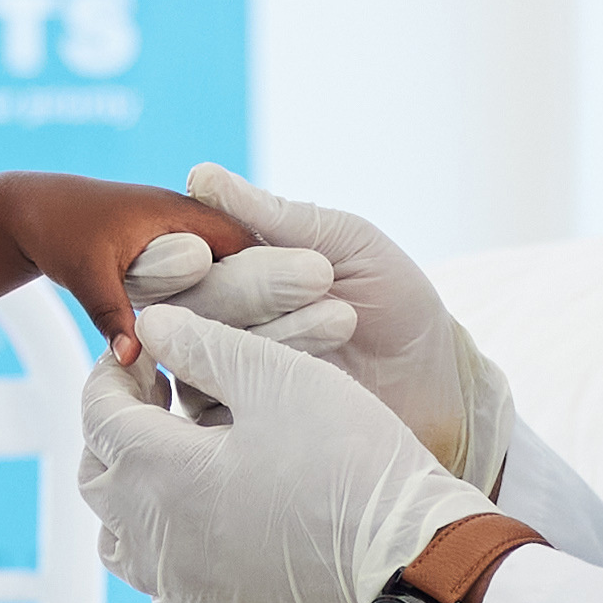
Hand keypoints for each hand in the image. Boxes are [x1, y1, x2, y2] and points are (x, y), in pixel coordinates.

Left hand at [0, 171, 300, 373]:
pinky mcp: (180, 271)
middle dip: (288, 303)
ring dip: (262, 319)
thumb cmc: (58, 229)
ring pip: (238, 288)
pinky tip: (245, 374)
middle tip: (333, 338)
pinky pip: (214, 298)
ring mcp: (192, 252)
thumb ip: (112, 310)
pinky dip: (228, 324)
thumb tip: (133, 357)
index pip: (253, 246)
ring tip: (301, 367)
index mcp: (187, 218)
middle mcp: (197, 232)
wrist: (29, 211)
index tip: (323, 315)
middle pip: (255, 269)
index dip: (287, 279)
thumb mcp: (85, 269)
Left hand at [75, 308, 478, 602]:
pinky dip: (164, 536)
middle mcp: (153, 539)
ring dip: (131, 487)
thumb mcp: (281, 379)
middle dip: (114, 427)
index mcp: (159, 474)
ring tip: (176, 454)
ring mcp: (180, 586)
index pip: (97, 414)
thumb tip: (152, 324)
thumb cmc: (352, 462)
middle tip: (157, 393)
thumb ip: (205, 344)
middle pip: (97, 474)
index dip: (113, 372)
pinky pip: (161, 575)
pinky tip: (208, 511)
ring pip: (118, 534)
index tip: (146, 350)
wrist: (410, 564)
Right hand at [139, 163, 494, 482]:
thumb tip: (203, 177)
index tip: (200, 252)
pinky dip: (273, 379)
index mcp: (226, 265)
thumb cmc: (392, 300)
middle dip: (247, 286)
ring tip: (343, 316)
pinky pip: (223, 402)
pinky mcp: (235, 424)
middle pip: (183, 303)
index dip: (170, 256)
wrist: (433, 379)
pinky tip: (323, 370)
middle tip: (318, 275)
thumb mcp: (345, 242)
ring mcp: (218, 373)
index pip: (169, 258)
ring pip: (204, 352)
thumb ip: (276, 215)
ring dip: (276, 331)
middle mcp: (210, 318)